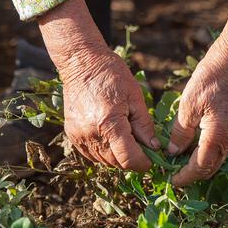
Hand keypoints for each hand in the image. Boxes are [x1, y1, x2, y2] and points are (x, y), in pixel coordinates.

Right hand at [38, 0, 156, 170]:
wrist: (81, 64)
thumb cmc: (112, 75)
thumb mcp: (135, 96)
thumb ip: (144, 125)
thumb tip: (155, 147)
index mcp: (109, 123)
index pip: (128, 159)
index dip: (143, 163)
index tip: (152, 159)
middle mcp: (91, 134)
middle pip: (117, 163)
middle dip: (132, 159)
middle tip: (141, 146)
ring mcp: (79, 136)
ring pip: (104, 161)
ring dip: (118, 157)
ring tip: (126, 138)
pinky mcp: (72, 135)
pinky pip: (92, 155)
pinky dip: (104, 152)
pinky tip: (111, 137)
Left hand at [168, 0, 227, 185]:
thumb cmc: (211, 78)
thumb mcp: (188, 105)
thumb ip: (180, 132)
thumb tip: (173, 152)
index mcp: (218, 135)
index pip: (200, 167)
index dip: (185, 177)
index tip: (170, 181)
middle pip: (212, 167)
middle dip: (192, 174)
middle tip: (173, 174)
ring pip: (218, 158)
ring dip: (200, 163)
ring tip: (180, 161)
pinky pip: (222, 146)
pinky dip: (208, 152)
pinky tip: (194, 145)